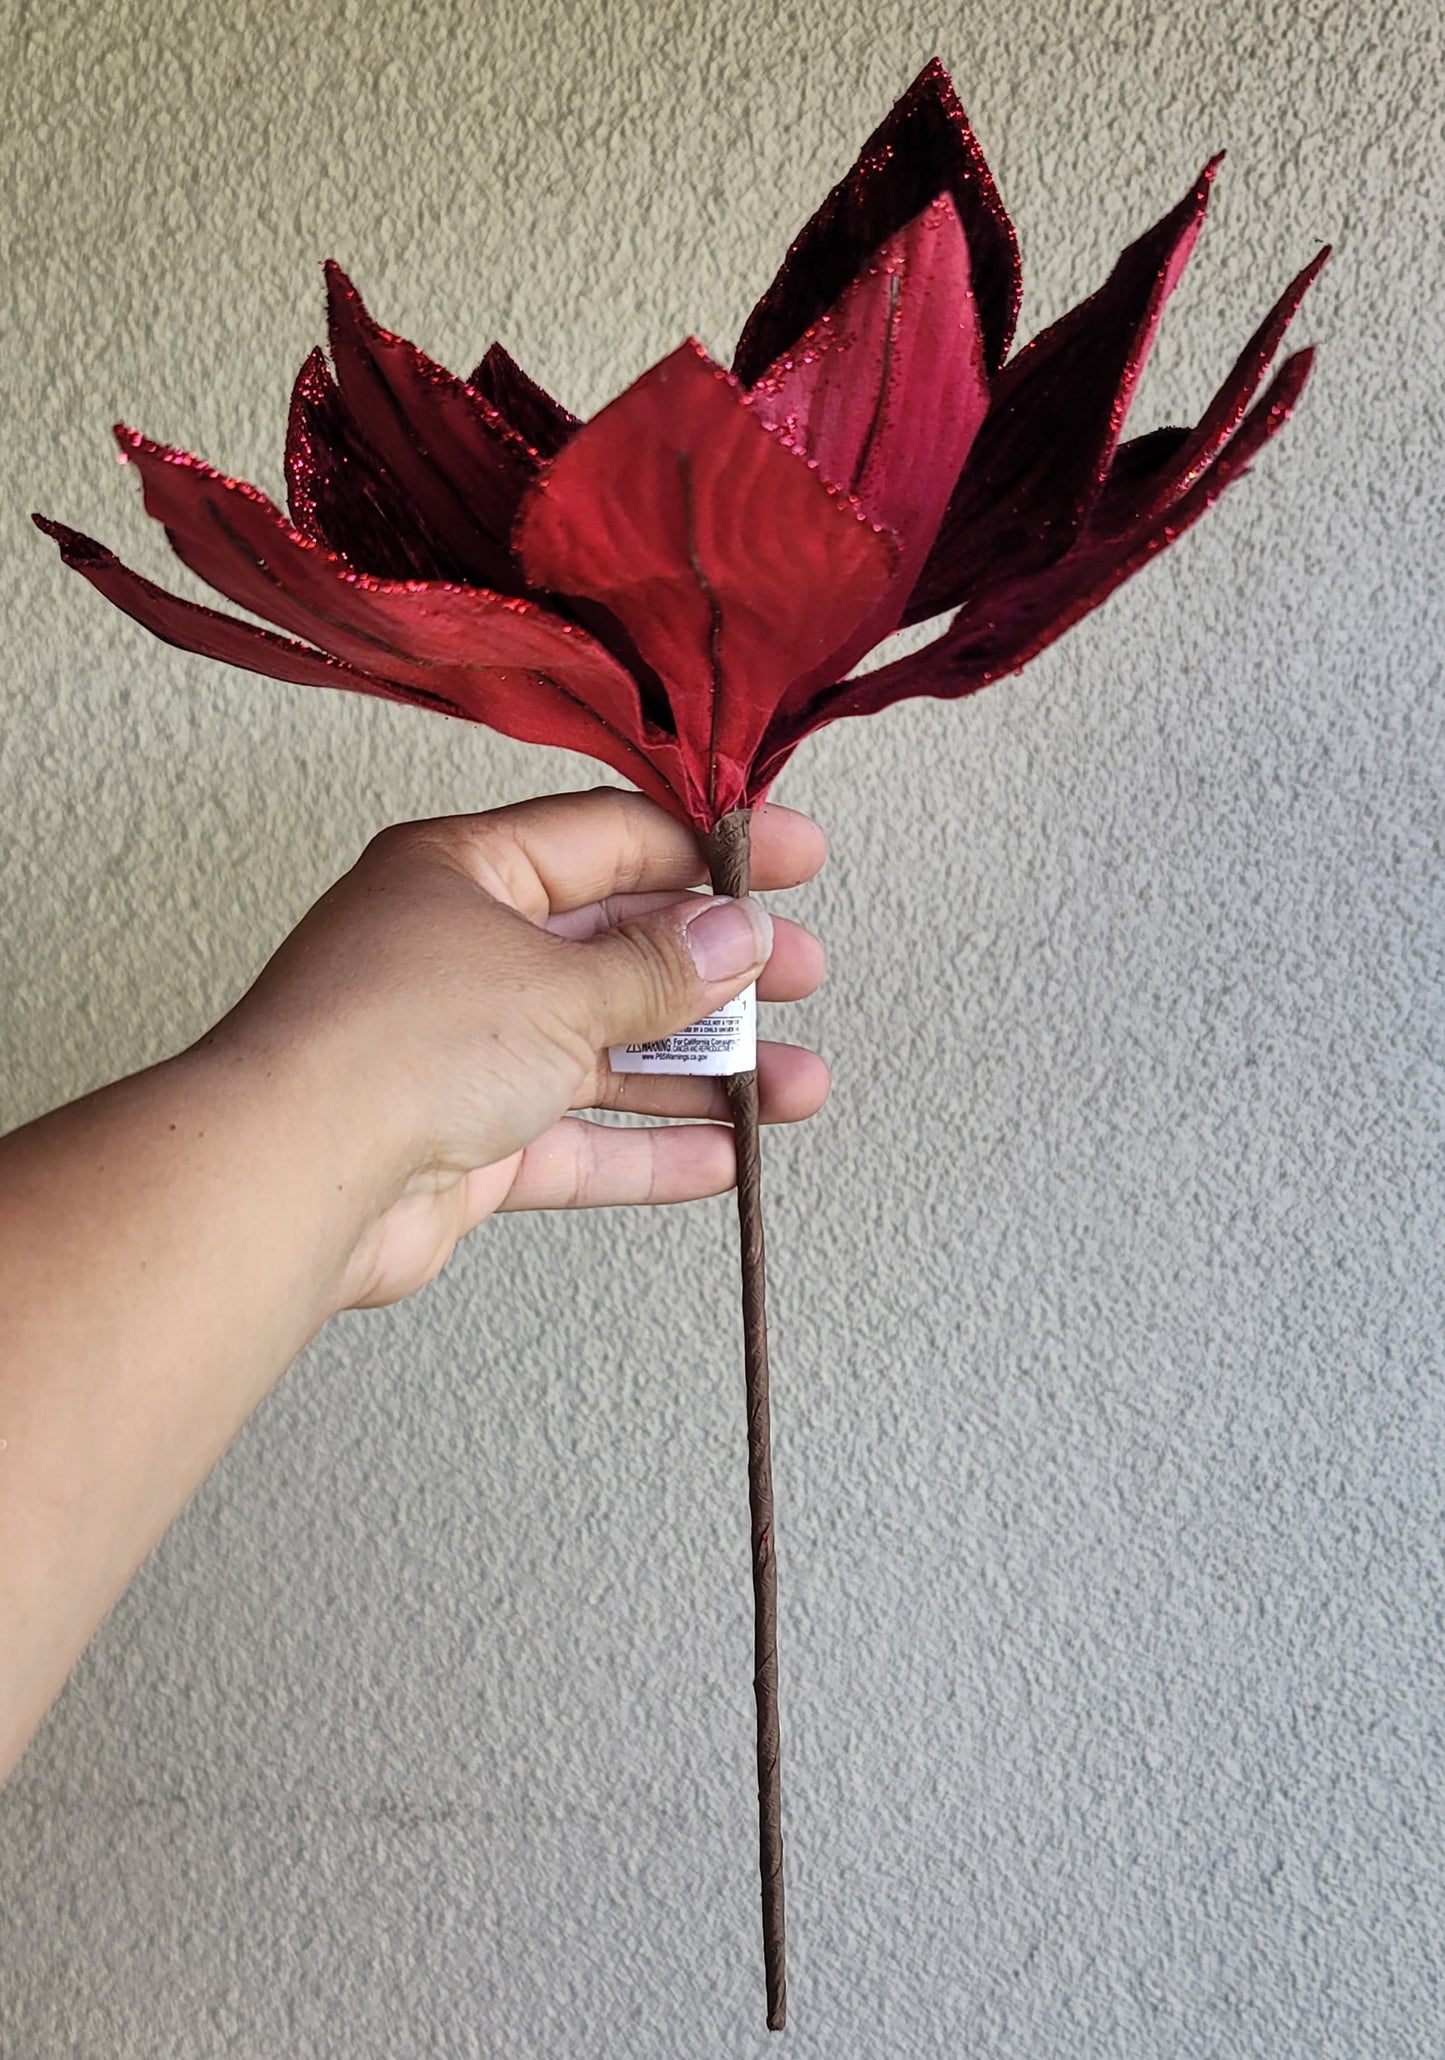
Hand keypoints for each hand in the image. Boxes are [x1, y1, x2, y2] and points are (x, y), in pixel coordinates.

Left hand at [208, 787, 828, 1308]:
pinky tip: (722, 1155)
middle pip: (617, 947)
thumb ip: (659, 967)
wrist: (291, 1182)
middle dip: (718, 968)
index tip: (793, 861)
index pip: (610, 839)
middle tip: (801, 976)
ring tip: (794, 1086)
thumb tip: (735, 935)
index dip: (709, 851)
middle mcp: (461, 954)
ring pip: (606, 1049)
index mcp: (466, 872)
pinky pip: (578, 1138)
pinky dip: (648, 1146)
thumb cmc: (388, 1047)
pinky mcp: (467, 1142)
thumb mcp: (557, 985)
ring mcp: (463, 1051)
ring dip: (703, 1068)